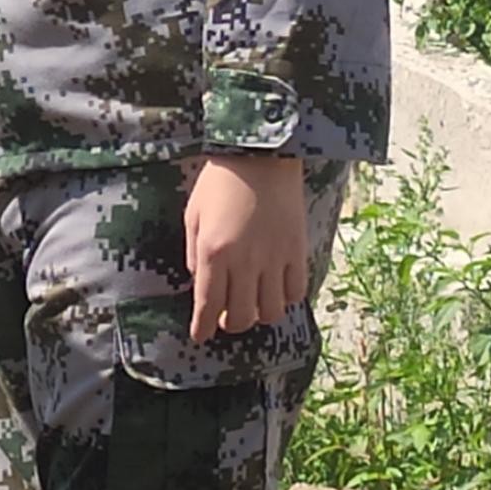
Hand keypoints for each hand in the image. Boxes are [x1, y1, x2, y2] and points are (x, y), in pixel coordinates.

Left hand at [183, 149, 311, 341]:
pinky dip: (285, 298)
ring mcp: (273, 258)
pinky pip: (295, 291)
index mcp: (213, 252)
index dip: (203, 328)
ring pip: (270, 312)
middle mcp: (244, 262)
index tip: (201, 337)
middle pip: (240, 317)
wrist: (262, 153)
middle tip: (227, 316)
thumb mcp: (193, 214)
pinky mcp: (297, 251)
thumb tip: (200, 282)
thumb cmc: (220, 180)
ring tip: (254, 303)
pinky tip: (277, 289)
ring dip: (259, 314)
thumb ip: (193, 253)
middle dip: (230, 324)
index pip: (207, 306)